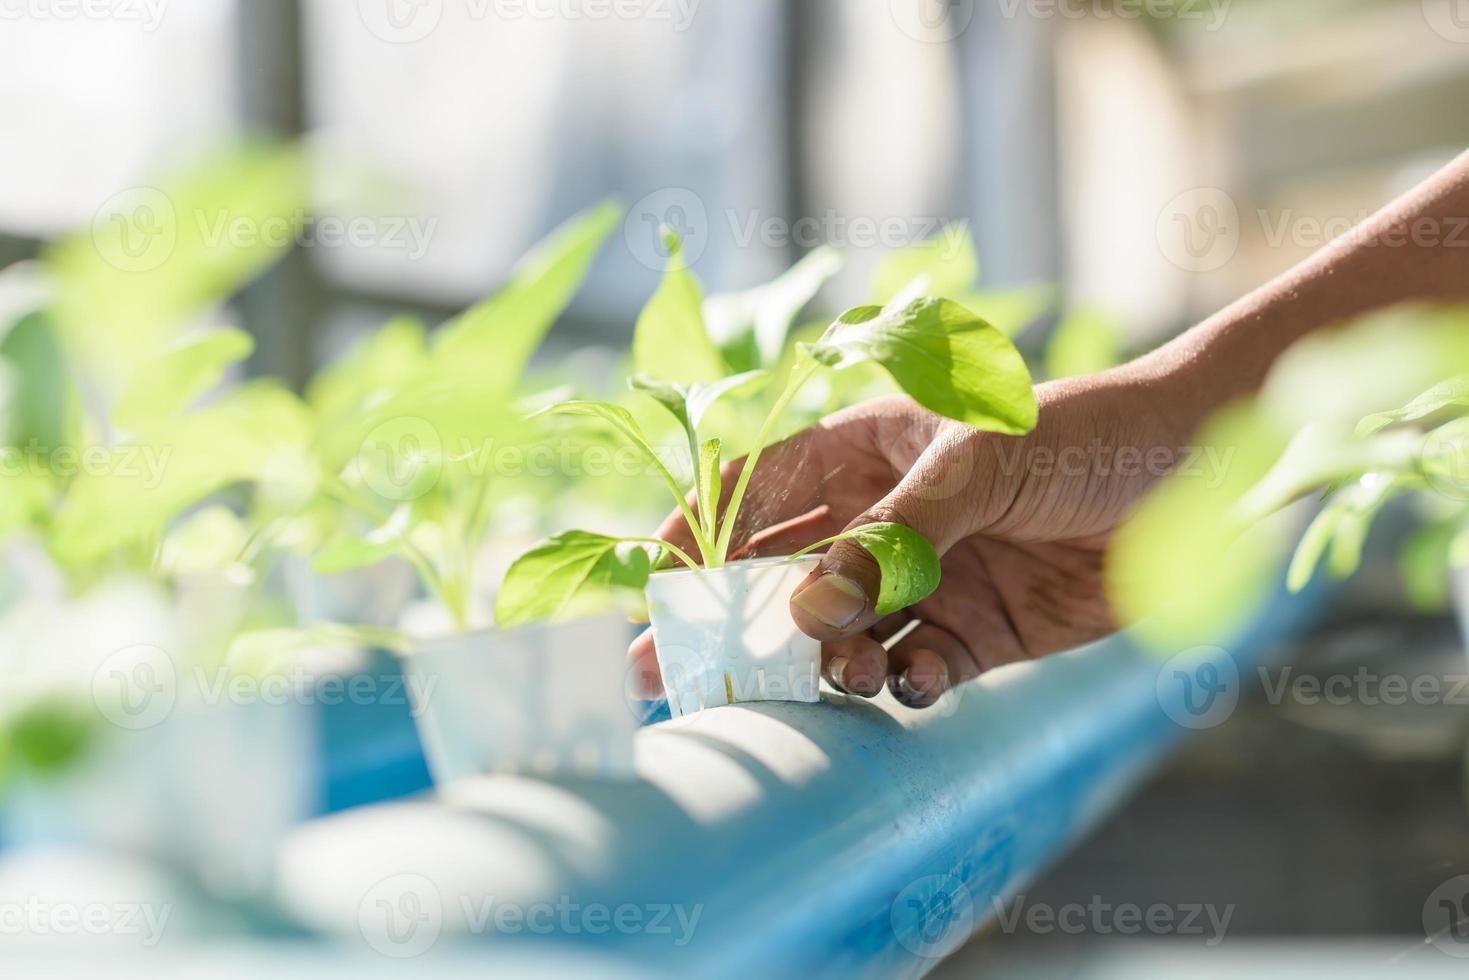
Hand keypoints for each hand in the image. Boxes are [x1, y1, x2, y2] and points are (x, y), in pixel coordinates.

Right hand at [629, 371, 1197, 707]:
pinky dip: (897, 684)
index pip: (760, 490)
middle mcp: (887, 517)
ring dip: (823, 660)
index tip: (656, 586)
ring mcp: (929, 579)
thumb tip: (803, 608)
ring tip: (834, 675)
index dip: (700, 533)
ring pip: (842, 633)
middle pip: (785, 573)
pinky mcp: (976, 635)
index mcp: (870, 448)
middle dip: (734, 621)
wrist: (1209, 475)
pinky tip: (902, 683)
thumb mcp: (982, 464)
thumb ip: (894, 535)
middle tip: (677, 675)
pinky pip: (912, 669)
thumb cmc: (1091, 434)